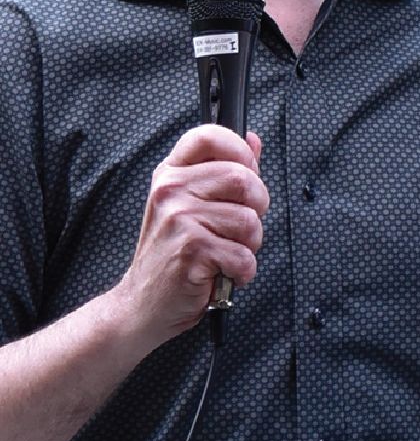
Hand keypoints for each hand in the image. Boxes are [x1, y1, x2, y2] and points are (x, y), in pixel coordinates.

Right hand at [118, 125, 268, 344]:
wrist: (141, 305)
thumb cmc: (173, 254)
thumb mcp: (192, 204)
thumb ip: (223, 169)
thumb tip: (253, 139)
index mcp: (172, 173)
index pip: (209, 135)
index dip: (239, 151)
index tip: (246, 173)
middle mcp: (171, 190)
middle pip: (243, 178)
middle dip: (257, 208)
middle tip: (239, 228)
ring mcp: (178, 220)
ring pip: (250, 220)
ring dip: (250, 245)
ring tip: (225, 253)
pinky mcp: (190, 251)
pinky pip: (244, 255)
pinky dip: (242, 271)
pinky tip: (222, 273)